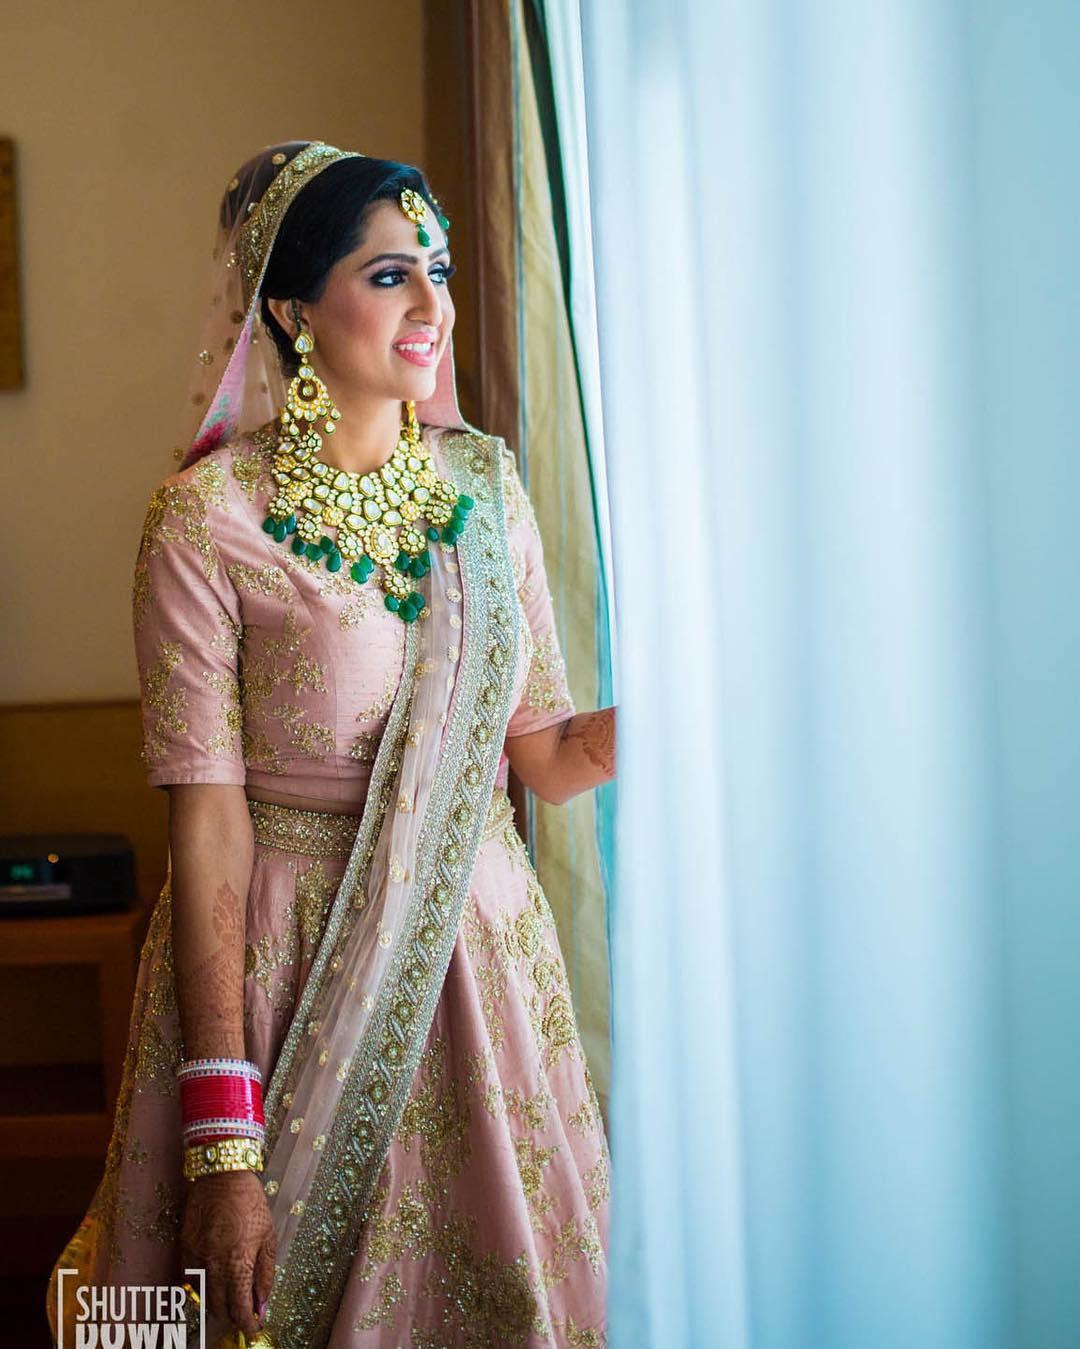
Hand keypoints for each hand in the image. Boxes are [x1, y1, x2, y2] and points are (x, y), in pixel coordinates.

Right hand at [180, 1170, 275, 1338]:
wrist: (222, 1176)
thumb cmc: (250, 1203)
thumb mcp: (268, 1237)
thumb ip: (265, 1274)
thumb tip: (262, 1304)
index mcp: (238, 1263)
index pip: (240, 1308)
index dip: (247, 1323)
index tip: (253, 1328)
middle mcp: (214, 1266)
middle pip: (219, 1308)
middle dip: (232, 1315)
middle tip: (243, 1311)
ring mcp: (196, 1259)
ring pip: (203, 1298)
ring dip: (216, 1304)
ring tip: (230, 1298)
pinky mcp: (184, 1250)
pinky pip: (189, 1282)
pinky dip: (201, 1288)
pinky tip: (212, 1283)